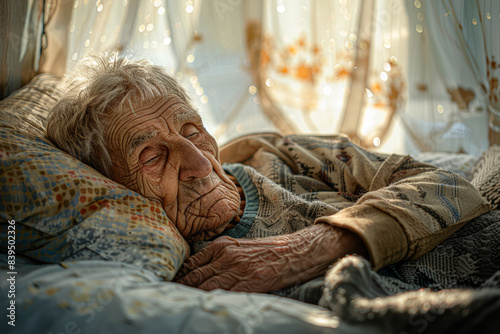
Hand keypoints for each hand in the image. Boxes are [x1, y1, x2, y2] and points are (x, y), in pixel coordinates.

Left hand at [174, 223, 367, 292]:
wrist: (294, 252)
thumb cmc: (267, 251)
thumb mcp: (239, 247)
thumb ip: (219, 256)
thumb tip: (199, 271)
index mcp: (221, 246)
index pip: (191, 263)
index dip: (177, 276)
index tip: (164, 285)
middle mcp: (224, 256)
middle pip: (192, 275)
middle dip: (176, 288)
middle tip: (160, 298)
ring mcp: (235, 269)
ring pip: (202, 286)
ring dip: (187, 295)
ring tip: (173, 305)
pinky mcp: (247, 283)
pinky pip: (222, 293)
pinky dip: (208, 300)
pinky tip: (198, 306)